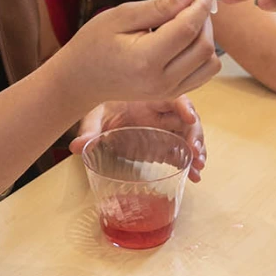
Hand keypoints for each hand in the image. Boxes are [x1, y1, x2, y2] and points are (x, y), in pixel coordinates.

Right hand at [58, 0, 220, 109]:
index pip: (188, 30)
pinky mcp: (172, 95)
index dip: (201, 6)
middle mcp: (162, 81)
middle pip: (204, 47)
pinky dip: (202, 54)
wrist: (80, 80)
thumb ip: (159, 6)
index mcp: (146, 60)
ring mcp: (168, 92)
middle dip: (205, 20)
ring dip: (206, 38)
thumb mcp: (121, 16)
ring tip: (187, 20)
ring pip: (210, 63)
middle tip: (193, 1)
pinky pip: (203, 74)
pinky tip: (185, 39)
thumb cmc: (94, 43)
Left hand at [70, 97, 206, 182]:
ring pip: (187, 136)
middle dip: (195, 134)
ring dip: (196, 151)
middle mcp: (160, 112)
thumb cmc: (101, 107)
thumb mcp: (93, 115)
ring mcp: (164, 129)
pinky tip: (194, 178)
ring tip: (198, 168)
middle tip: (195, 152)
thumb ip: (89, 130)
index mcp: (148, 98)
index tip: (190, 118)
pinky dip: (189, 164)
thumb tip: (77, 146)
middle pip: (186, 118)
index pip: (172, 97)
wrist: (101, 114)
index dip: (184, 106)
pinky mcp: (163, 144)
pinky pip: (180, 152)